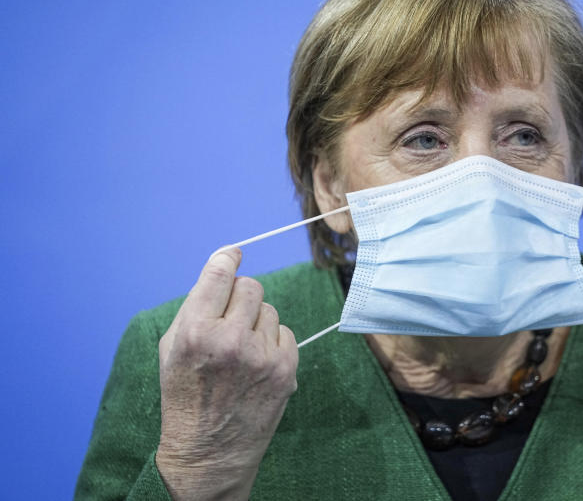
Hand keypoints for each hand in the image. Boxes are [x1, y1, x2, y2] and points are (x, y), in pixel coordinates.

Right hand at [156, 248, 298, 499]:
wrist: (208, 453)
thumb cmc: (184, 395)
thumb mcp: (172, 348)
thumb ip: (195, 306)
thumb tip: (224, 268)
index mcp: (195, 332)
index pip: (220, 274)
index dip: (228, 259)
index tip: (233, 254)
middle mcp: (230, 340)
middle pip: (250, 287)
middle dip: (239, 297)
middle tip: (229, 319)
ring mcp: (261, 355)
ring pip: (268, 309)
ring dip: (255, 322)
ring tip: (239, 351)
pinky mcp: (285, 368)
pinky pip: (284, 332)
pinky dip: (272, 342)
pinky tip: (256, 364)